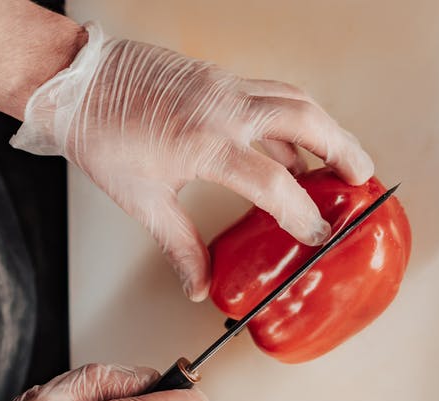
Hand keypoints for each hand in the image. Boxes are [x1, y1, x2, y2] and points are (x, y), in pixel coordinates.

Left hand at [9, 22, 374, 300]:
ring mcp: (224, 88)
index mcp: (205, 144)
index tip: (317, 234)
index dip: (303, 213)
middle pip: (307, 121)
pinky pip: (271, 93)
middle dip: (343, 150)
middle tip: (362, 179)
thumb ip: (180, 245)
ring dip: (325, 127)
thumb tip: (200, 285)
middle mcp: (223, 110)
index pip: (275, 183)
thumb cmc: (102, 134)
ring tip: (339, 159)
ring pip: (294, 100)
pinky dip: (292, 115)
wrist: (77, 83)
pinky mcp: (219, 78)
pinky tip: (292, 142)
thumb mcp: (142, 200)